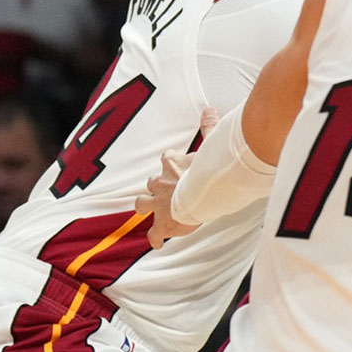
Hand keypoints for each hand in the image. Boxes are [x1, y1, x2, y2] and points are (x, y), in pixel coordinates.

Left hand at [136, 108, 219, 247]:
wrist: (204, 193)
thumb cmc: (208, 169)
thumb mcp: (210, 144)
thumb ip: (209, 127)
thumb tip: (209, 108)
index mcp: (171, 164)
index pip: (165, 159)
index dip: (169, 162)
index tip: (174, 162)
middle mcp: (160, 183)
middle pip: (150, 182)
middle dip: (155, 186)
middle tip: (163, 191)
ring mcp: (159, 204)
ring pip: (141, 204)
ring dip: (145, 206)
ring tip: (151, 212)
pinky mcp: (163, 224)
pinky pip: (154, 234)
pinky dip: (155, 238)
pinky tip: (158, 243)